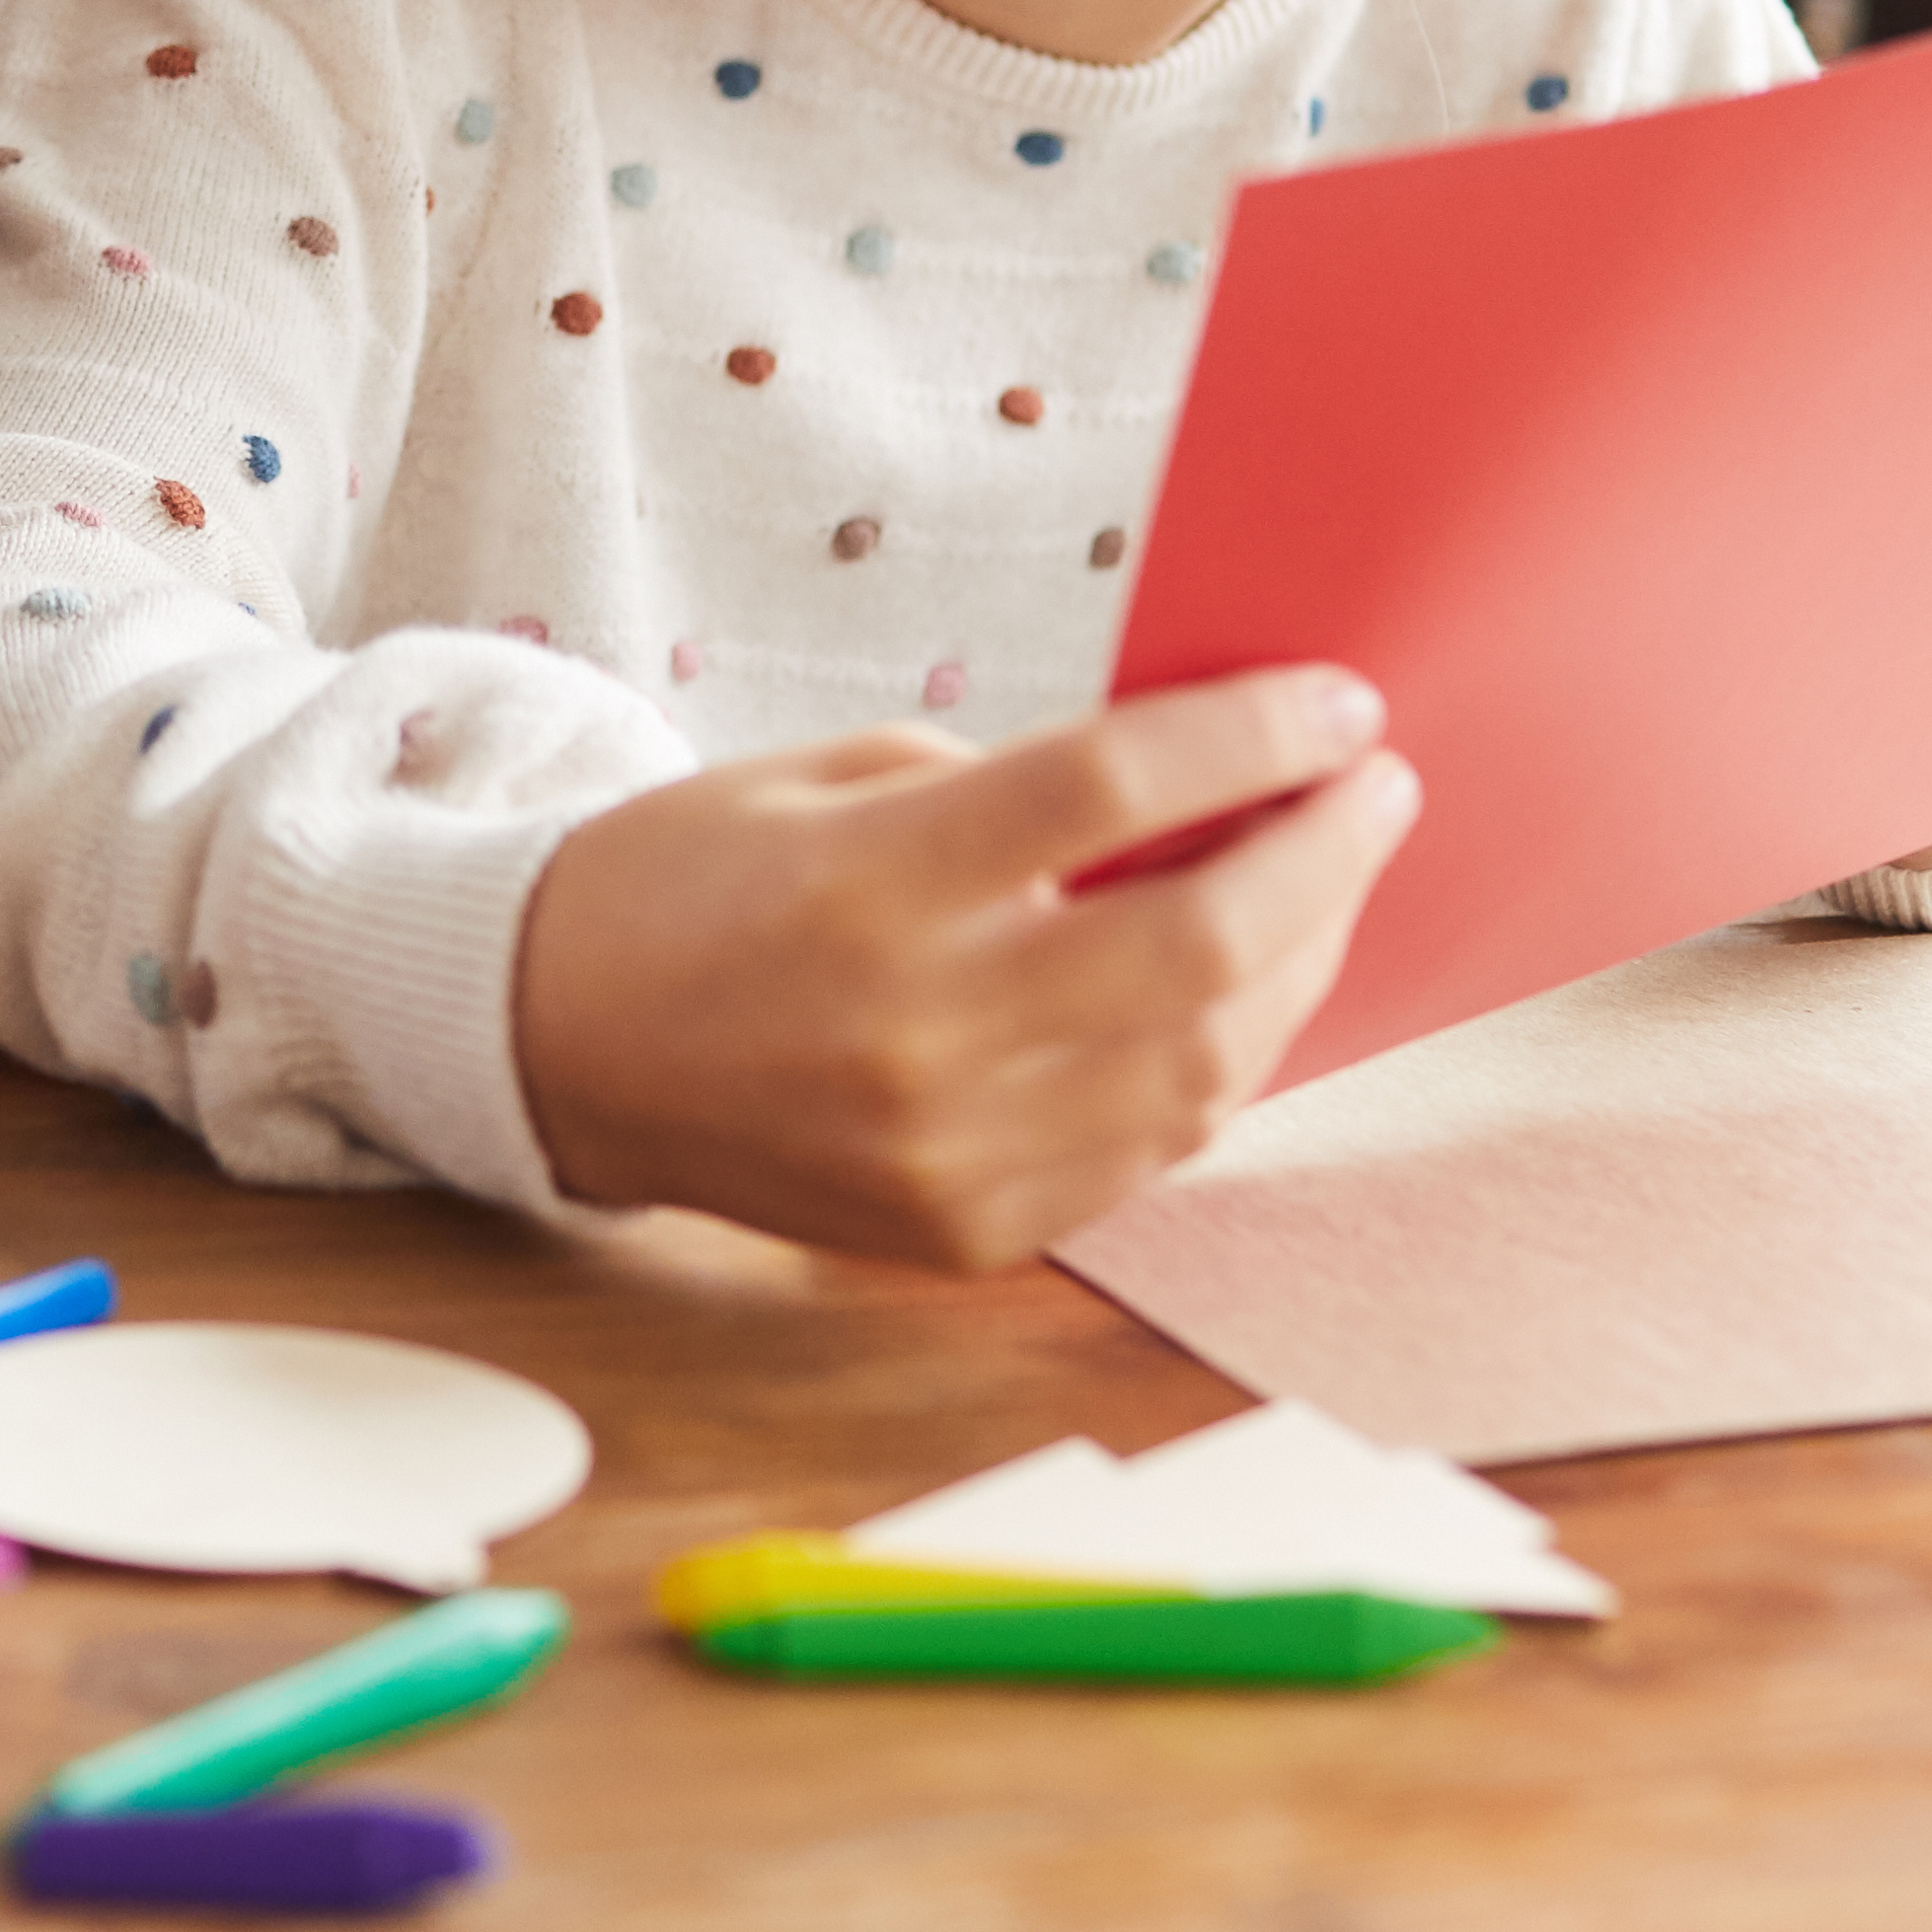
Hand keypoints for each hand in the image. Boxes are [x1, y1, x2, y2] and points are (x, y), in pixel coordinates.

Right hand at [510, 666, 1418, 1270]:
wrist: (554, 1045)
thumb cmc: (694, 880)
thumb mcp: (835, 777)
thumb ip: (1014, 787)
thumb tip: (1203, 793)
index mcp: (868, 885)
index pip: (1114, 791)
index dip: (1254, 738)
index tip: (1338, 701)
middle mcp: (915, 1033)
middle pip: (1196, 943)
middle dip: (1323, 855)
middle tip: (1377, 789)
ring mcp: (944, 1152)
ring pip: (1202, 1068)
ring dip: (1296, 967)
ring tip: (1325, 885)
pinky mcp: (961, 1231)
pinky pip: (1147, 1151)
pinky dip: (1216, 1065)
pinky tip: (1235, 994)